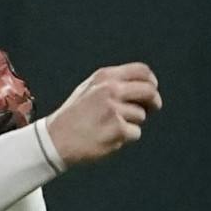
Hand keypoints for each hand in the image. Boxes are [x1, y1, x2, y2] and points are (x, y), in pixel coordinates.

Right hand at [43, 64, 161, 165]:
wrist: (55, 139)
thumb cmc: (74, 116)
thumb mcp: (89, 89)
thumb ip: (113, 83)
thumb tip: (144, 86)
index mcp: (105, 77)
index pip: (142, 71)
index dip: (151, 82)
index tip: (152, 90)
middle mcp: (110, 89)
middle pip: (149, 91)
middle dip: (154, 101)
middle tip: (153, 108)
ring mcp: (114, 109)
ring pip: (141, 116)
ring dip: (132, 123)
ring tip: (109, 126)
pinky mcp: (118, 129)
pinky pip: (135, 133)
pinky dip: (126, 137)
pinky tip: (108, 137)